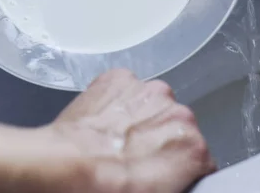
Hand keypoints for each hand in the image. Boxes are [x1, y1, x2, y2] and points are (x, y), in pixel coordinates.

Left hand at [49, 69, 215, 192]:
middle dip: (160, 141)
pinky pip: (126, 90)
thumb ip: (177, 181)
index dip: (181, 169)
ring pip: (152, 105)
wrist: (60, 169)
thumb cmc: (104, 190)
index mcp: (191, 146)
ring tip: (114, 142)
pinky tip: (102, 124)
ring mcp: (147, 89)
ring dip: (140, 119)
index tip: (164, 176)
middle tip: (132, 161)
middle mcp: (176, 110)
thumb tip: (170, 178)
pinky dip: (117, 103)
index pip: (199, 158)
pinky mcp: (119, 78)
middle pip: (176, 126)